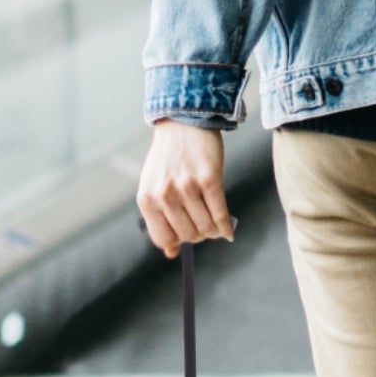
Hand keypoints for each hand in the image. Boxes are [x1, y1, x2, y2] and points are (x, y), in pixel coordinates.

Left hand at [138, 121, 232, 256]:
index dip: (177, 242)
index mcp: (147, 199)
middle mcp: (165, 195)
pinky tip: (228, 232)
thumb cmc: (169, 158)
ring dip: (213, 231)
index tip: (186, 237)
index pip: (163, 239)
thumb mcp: (154, 187)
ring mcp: (187, 187)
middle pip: (188, 235)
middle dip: (198, 236)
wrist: (183, 122)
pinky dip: (226, 227)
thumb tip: (171, 253)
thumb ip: (160, 219)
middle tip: (203, 227)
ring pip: (205, 227)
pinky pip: (220, 214)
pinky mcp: (210, 179)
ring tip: (215, 225)